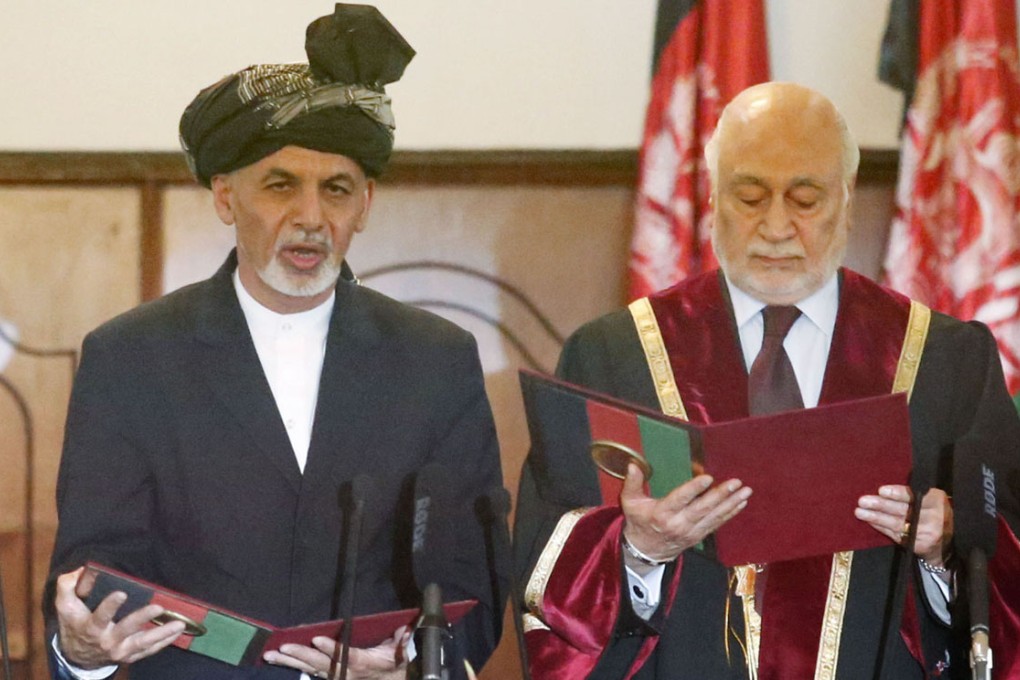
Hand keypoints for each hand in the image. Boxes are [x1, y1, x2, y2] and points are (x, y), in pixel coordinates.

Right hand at [54, 567, 184, 668]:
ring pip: (142, 643)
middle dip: (142, 618)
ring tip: (179, 624)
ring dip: (162, 633)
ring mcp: (120, 650)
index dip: (110, 606)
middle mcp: (107, 640)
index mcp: (91, 627)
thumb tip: (80, 570)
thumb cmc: (74, 625)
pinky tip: (178, 632)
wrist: (77, 657)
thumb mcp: (64, 606)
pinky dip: (165, 642)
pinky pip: (149, 651)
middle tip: (158, 607)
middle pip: (126, 629)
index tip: (122, 593)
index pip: (100, 616)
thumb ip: (67, 586)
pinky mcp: (130, 655)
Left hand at [264, 626, 408, 679]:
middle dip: (300, 655)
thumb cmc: (394, 664)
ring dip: (290, 661)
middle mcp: (345, 673)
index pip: (345, 656)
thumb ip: (401, 642)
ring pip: (309, 668)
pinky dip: (293, 665)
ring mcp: (335, 676)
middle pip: (320, 664)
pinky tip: (277, 660)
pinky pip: (309, 671)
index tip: (316, 639)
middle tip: (283, 648)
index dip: (331, 648)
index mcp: (362, 664)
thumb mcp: (401, 653)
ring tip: (271, 655)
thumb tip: (405, 632)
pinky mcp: (329, 676)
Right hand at [621, 463, 751, 563]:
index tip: (707, 478)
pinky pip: (717, 524)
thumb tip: (633, 465)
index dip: (694, 489)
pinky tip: (741, 503)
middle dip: (721, 495)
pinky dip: (730, 513)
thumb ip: (632, 483)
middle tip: (735, 483)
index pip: (680, 499)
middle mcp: (678, 523)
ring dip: (731, 503)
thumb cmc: (638, 521)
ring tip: (745, 491)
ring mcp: (691, 531)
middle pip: (702, 508)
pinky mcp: (699, 536)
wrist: (646, 551)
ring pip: (714, 517)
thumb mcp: (630, 502)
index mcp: (661, 513)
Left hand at [855, 486, 953, 565]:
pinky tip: (870, 522)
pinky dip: (881, 527)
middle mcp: (934, 518)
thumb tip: (884, 489)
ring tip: (859, 512)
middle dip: (881, 505)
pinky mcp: (919, 545)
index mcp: (937, 501)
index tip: (881, 490)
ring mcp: (927, 533)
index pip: (915, 496)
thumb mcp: (931, 500)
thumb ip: (914, 494)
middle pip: (903, 510)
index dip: (897, 494)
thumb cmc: (933, 513)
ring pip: (897, 523)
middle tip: (862, 501)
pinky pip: (896, 535)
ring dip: (876, 517)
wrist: (947, 543)